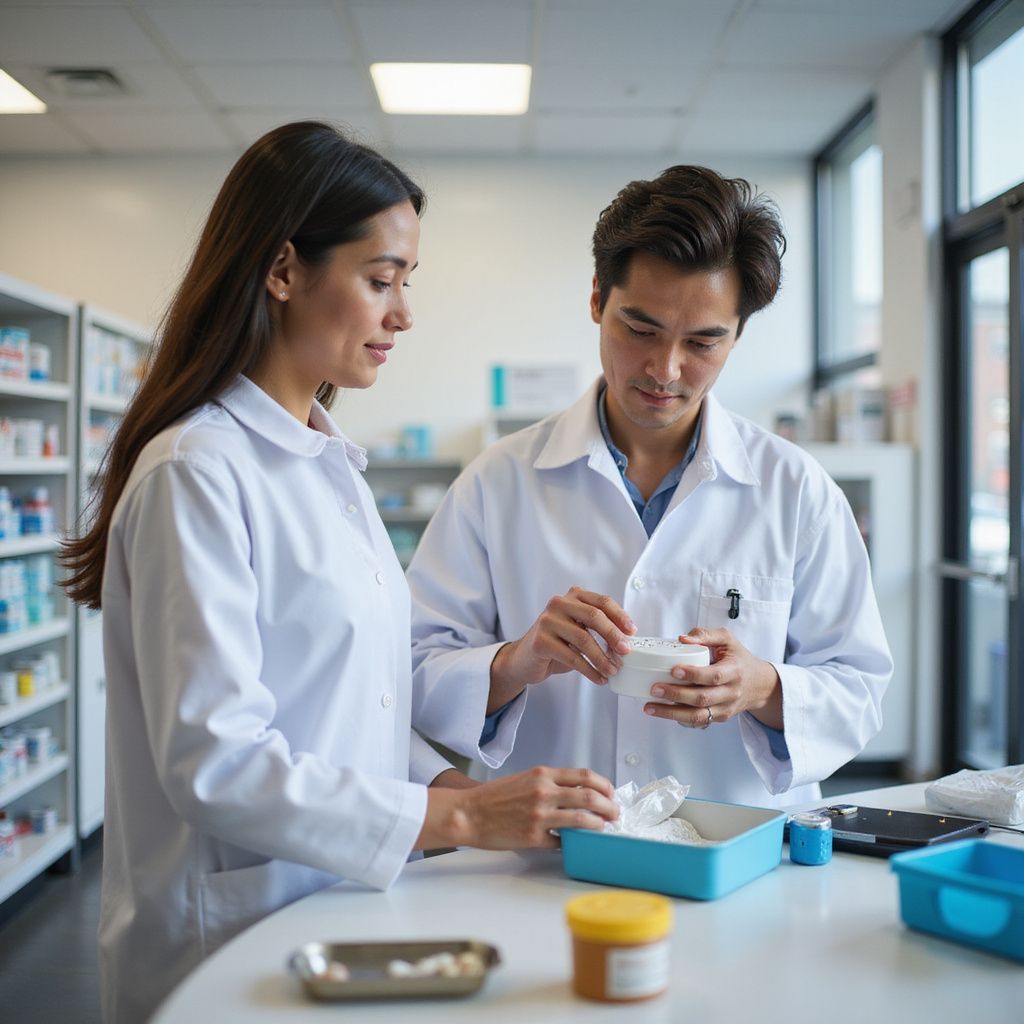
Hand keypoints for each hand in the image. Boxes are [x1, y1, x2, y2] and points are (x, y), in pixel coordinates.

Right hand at [418, 767, 617, 850]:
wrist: (470, 812)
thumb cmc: (495, 796)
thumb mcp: (526, 779)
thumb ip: (551, 783)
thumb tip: (579, 792)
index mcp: (543, 775)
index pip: (585, 776)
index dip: (604, 786)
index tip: (610, 793)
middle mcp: (544, 792)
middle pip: (591, 798)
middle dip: (609, 807)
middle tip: (615, 814)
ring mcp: (540, 815)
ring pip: (583, 820)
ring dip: (599, 825)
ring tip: (603, 829)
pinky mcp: (534, 837)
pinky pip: (563, 841)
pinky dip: (574, 842)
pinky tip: (577, 843)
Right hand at [489, 588, 635, 710]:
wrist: (525, 660)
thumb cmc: (557, 644)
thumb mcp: (578, 630)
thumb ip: (598, 629)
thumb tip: (627, 642)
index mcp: (572, 596)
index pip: (601, 601)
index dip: (620, 616)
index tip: (632, 632)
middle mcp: (558, 604)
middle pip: (594, 616)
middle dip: (613, 636)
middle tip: (625, 653)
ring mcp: (547, 621)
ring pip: (583, 639)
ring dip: (602, 658)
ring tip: (613, 671)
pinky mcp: (540, 641)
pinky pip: (572, 657)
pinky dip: (590, 670)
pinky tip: (599, 678)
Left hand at [641, 627, 782, 729]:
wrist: (759, 684)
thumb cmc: (738, 658)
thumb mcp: (727, 639)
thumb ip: (706, 634)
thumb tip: (682, 639)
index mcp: (734, 671)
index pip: (713, 676)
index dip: (693, 674)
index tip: (673, 670)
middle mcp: (731, 692)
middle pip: (702, 698)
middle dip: (676, 695)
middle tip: (654, 689)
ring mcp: (725, 708)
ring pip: (697, 716)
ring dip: (671, 713)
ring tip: (650, 707)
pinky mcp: (719, 718)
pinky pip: (698, 722)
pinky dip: (679, 719)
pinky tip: (663, 712)